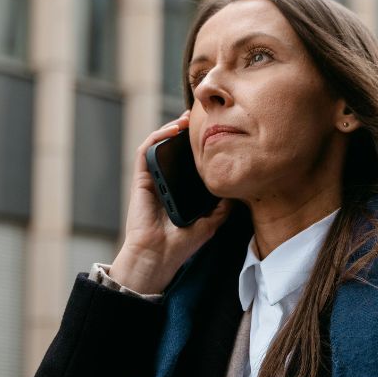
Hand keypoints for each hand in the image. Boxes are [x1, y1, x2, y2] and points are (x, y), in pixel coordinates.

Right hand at [109, 111, 233, 294]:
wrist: (158, 257)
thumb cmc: (180, 245)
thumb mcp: (210, 223)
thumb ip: (221, 207)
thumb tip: (236, 191)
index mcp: (180, 191)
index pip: (188, 163)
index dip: (198, 147)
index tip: (214, 135)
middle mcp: (165, 182)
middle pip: (173, 150)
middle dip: (186, 132)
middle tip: (202, 120)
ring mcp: (152, 180)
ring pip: (158, 145)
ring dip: (171, 128)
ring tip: (187, 119)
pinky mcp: (141, 180)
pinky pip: (145, 152)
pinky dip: (157, 136)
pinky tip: (172, 130)